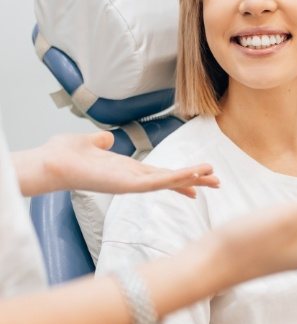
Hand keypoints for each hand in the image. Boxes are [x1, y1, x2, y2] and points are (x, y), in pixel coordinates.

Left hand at [40, 131, 219, 196]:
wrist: (51, 162)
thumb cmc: (64, 155)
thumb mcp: (88, 143)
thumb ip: (100, 141)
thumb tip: (106, 138)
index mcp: (126, 170)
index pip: (159, 174)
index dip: (180, 176)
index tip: (198, 178)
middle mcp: (131, 179)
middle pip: (170, 180)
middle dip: (194, 180)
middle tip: (218, 183)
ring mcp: (130, 184)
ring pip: (168, 182)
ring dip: (191, 179)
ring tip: (213, 177)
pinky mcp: (127, 185)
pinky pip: (157, 183)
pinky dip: (175, 179)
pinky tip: (192, 176)